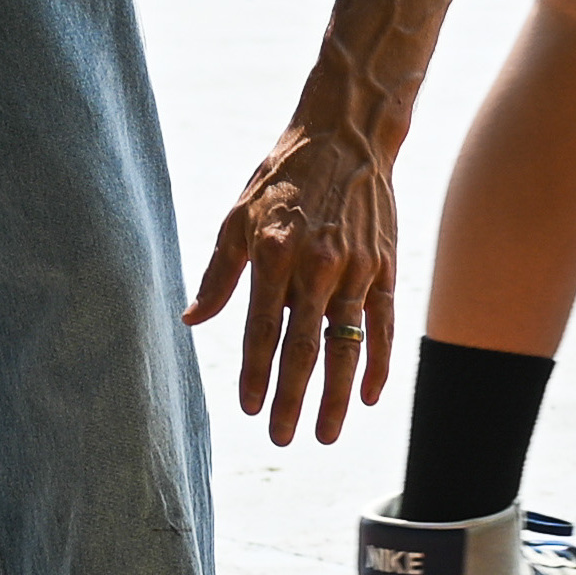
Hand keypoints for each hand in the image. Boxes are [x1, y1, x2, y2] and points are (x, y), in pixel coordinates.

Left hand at [187, 123, 396, 446]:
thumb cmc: (282, 180)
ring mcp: (356, 269)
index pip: (261, 327)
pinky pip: (381, 326)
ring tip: (324, 433)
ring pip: (345, 345)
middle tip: (282, 437)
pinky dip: (375, 364)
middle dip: (292, 398)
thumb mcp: (237, 217)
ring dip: (334, 395)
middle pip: (304, 346)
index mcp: (273, 252)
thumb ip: (218, 274)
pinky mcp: (384, 268)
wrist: (345, 137)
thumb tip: (191, 319)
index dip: (254, 371)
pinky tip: (366, 397)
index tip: (248, 407)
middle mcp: (317, 264)